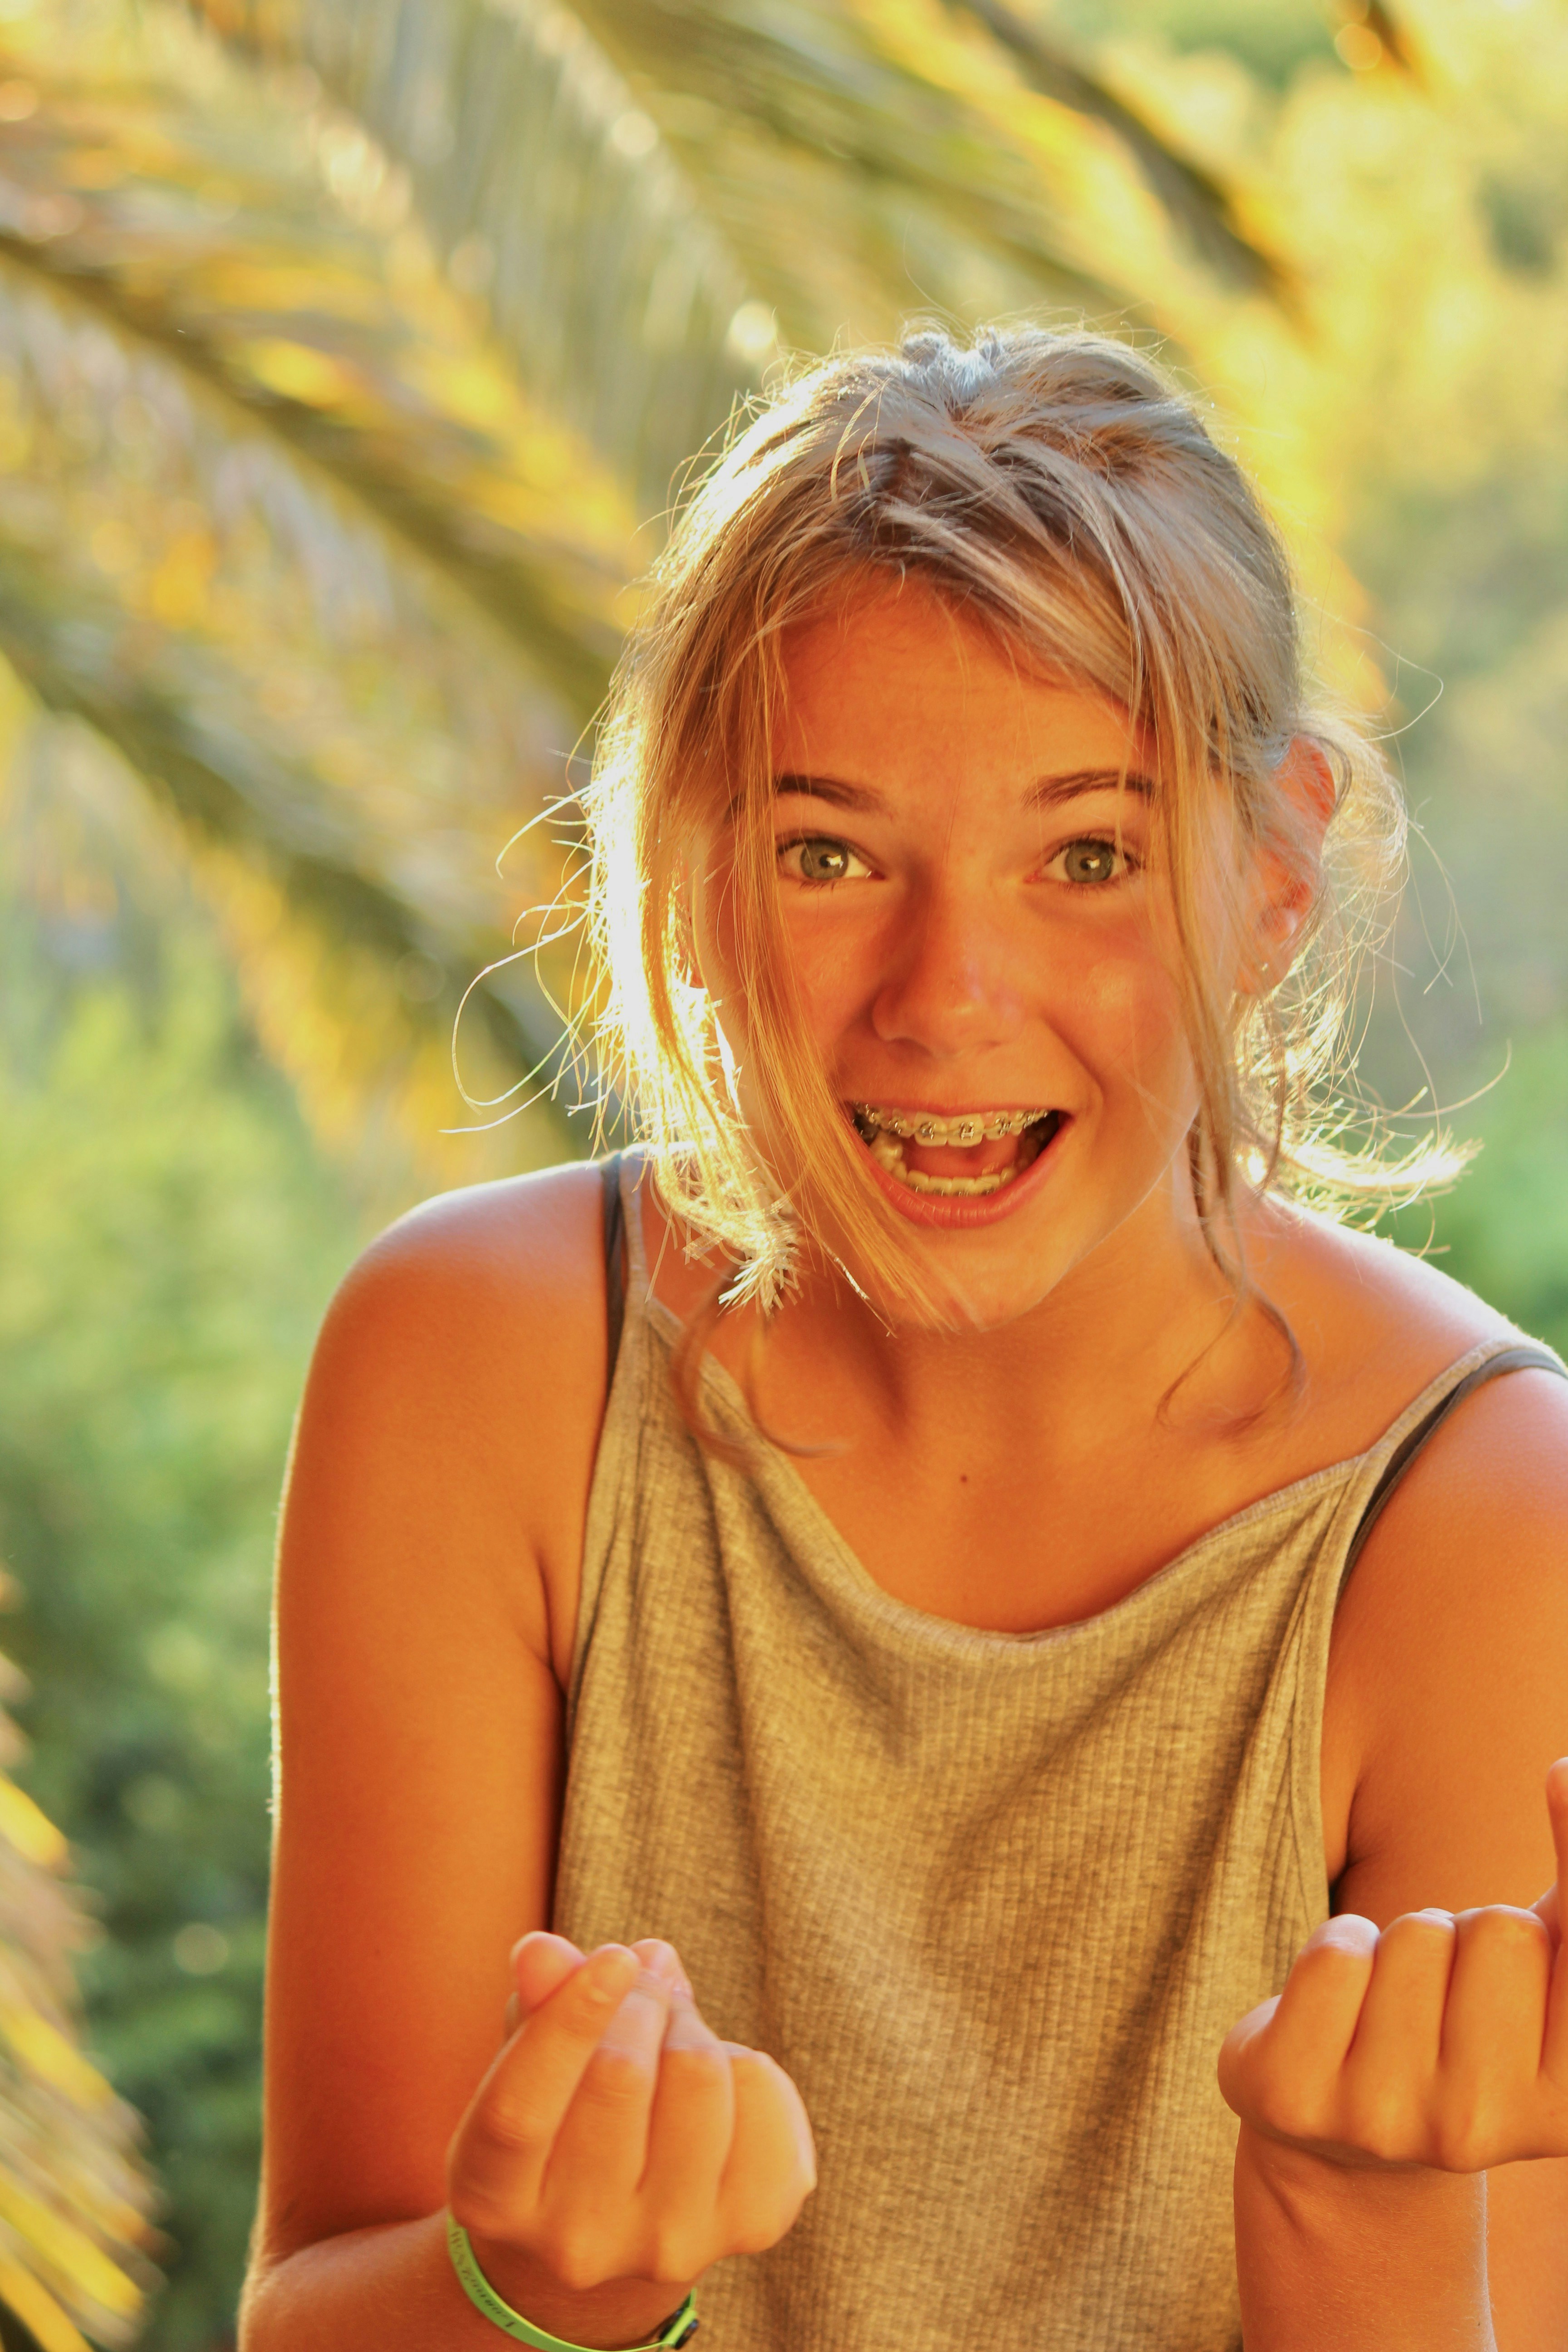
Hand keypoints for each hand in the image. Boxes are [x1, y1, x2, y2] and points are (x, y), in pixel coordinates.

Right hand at [447, 1933, 815, 2302]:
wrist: (620, 2223)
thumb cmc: (566, 2113)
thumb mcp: (532, 2062)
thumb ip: (536, 2004)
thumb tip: (544, 1950)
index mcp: (495, 2200)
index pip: (521, 2108)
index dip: (570, 2020)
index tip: (613, 1956)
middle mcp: (576, 2243)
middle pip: (620, 2076)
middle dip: (641, 2000)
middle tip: (643, 1978)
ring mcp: (666, 2246)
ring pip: (699, 2079)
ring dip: (691, 2027)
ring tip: (675, 2033)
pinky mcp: (747, 2228)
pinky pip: (767, 2104)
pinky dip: (750, 2066)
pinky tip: (722, 2084)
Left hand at [1219, 1758, 1567, 2171]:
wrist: (1346, 2137)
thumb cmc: (1466, 2025)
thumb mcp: (1546, 1967)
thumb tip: (1567, 1767)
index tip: (1554, 1852)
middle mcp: (1485, 2131)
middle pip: (1499, 1931)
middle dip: (1469, 1938)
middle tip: (1448, 1996)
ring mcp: (1387, 2121)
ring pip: (1413, 1935)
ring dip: (1399, 1948)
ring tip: (1391, 2005)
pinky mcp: (1297, 2095)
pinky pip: (1335, 1951)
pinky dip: (1335, 1950)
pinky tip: (1335, 2009)